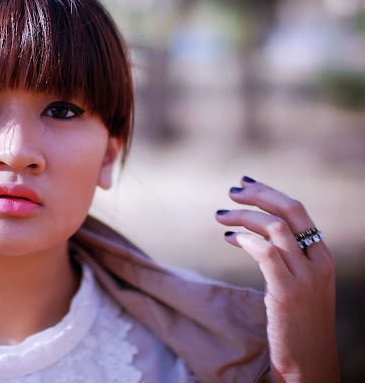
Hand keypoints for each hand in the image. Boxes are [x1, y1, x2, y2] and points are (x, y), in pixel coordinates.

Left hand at [215, 177, 338, 382]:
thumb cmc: (298, 324)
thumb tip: (257, 234)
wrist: (309, 361)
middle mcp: (318, 262)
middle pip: (290, 211)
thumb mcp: (300, 285)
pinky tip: (230, 238)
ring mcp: (305, 277)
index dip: (270, 193)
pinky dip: (245, 239)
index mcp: (323, 257)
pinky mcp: (287, 292)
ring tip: (221, 216)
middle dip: (259, 195)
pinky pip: (265, 253)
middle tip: (231, 192)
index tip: (246, 184)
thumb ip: (288, 259)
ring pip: (274, 228)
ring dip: (244, 216)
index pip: (298, 212)